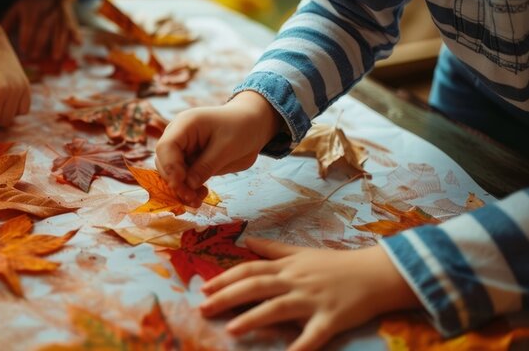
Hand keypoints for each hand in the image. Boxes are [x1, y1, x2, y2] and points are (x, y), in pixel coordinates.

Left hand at [2, 0, 81, 60]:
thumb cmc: (31, 5)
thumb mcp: (17, 9)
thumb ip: (8, 23)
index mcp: (32, 10)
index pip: (29, 25)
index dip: (26, 38)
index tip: (24, 51)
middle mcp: (47, 11)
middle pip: (44, 28)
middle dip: (40, 42)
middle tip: (35, 56)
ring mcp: (59, 14)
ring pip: (59, 29)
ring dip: (59, 43)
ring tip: (56, 57)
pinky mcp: (69, 18)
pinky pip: (73, 26)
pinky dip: (75, 34)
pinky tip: (78, 43)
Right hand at [155, 91, 281, 205]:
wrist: (252, 125)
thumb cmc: (241, 128)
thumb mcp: (227, 147)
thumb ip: (206, 166)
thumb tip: (188, 185)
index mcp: (185, 125)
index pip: (166, 146)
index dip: (169, 167)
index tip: (180, 185)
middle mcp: (178, 136)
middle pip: (164, 162)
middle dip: (175, 182)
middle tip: (191, 198)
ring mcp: (183, 149)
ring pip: (171, 173)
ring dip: (181, 189)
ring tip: (197, 200)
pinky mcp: (189, 161)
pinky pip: (183, 178)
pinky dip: (189, 189)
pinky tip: (200, 196)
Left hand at [200, 238, 419, 350]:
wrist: (377, 273)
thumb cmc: (337, 265)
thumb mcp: (302, 252)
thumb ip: (273, 249)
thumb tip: (247, 241)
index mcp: (287, 266)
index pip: (249, 270)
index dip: (225, 278)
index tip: (203, 288)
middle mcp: (295, 281)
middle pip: (255, 286)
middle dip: (226, 297)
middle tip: (202, 309)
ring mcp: (313, 300)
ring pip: (278, 308)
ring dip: (253, 318)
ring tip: (231, 329)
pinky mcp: (331, 318)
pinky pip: (313, 335)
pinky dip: (300, 347)